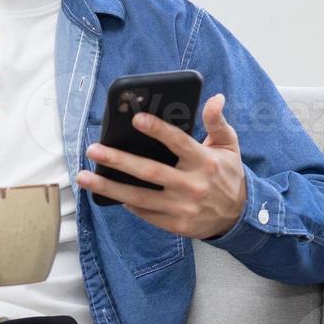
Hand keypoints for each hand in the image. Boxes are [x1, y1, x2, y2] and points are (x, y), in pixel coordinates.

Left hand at [77, 92, 247, 239]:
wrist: (239, 216)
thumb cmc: (228, 175)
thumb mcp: (229, 146)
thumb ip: (217, 122)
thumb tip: (215, 98)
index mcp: (205, 162)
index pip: (178, 142)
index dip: (158, 130)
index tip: (136, 118)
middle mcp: (192, 185)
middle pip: (149, 172)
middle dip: (118, 160)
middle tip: (94, 149)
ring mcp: (182, 208)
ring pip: (139, 197)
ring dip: (109, 186)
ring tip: (84, 176)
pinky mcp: (176, 224)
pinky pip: (145, 213)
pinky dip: (127, 203)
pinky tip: (109, 192)